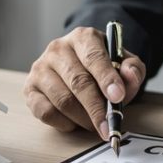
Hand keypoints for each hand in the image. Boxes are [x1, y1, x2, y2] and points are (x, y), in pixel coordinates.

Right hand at [25, 26, 146, 138]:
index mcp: (83, 37)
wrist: (81, 69)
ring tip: (96, 125)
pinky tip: (75, 122)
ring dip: (82, 118)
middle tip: (109, 126)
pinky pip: (45, 111)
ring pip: (63, 100)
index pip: (94, 57)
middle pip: (79, 82)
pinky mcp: (30, 88)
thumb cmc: (104, 69)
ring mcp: (41, 68)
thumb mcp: (124, 65)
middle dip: (97, 108)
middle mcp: (58, 49)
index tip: (118, 97)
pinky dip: (63, 122)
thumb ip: (132, 69)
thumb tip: (129, 75)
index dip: (107, 79)